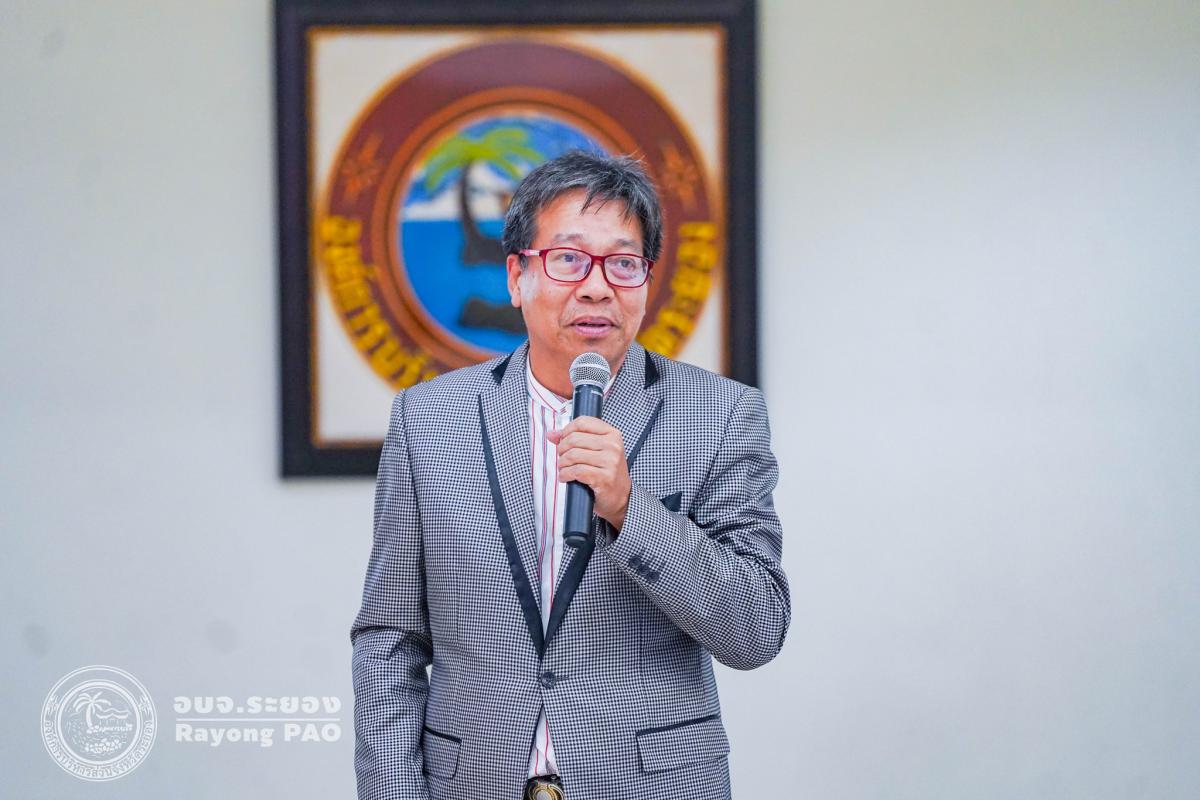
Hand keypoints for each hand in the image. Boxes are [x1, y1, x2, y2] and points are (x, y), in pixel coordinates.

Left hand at [547, 416, 630, 531]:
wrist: (620, 497)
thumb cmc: (606, 472)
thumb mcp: (596, 450)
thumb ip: (574, 439)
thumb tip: (551, 434)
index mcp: (612, 434)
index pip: (583, 422)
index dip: (567, 431)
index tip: (562, 440)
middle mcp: (613, 446)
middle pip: (575, 439)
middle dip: (562, 449)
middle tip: (562, 458)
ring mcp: (610, 462)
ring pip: (573, 455)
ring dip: (562, 464)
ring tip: (563, 469)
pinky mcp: (604, 478)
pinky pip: (576, 471)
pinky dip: (565, 474)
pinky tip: (565, 477)